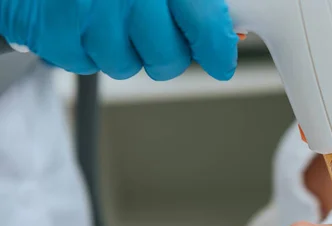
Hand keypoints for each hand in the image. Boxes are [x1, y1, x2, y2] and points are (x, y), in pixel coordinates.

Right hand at [0, 0, 238, 80]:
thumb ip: (192, 3)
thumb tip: (226, 33)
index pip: (206, 22)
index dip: (217, 48)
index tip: (221, 62)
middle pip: (168, 58)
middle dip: (165, 55)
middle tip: (151, 33)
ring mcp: (89, 14)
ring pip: (127, 66)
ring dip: (121, 50)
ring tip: (106, 16)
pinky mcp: (57, 34)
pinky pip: (87, 65)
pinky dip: (86, 49)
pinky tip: (80, 21)